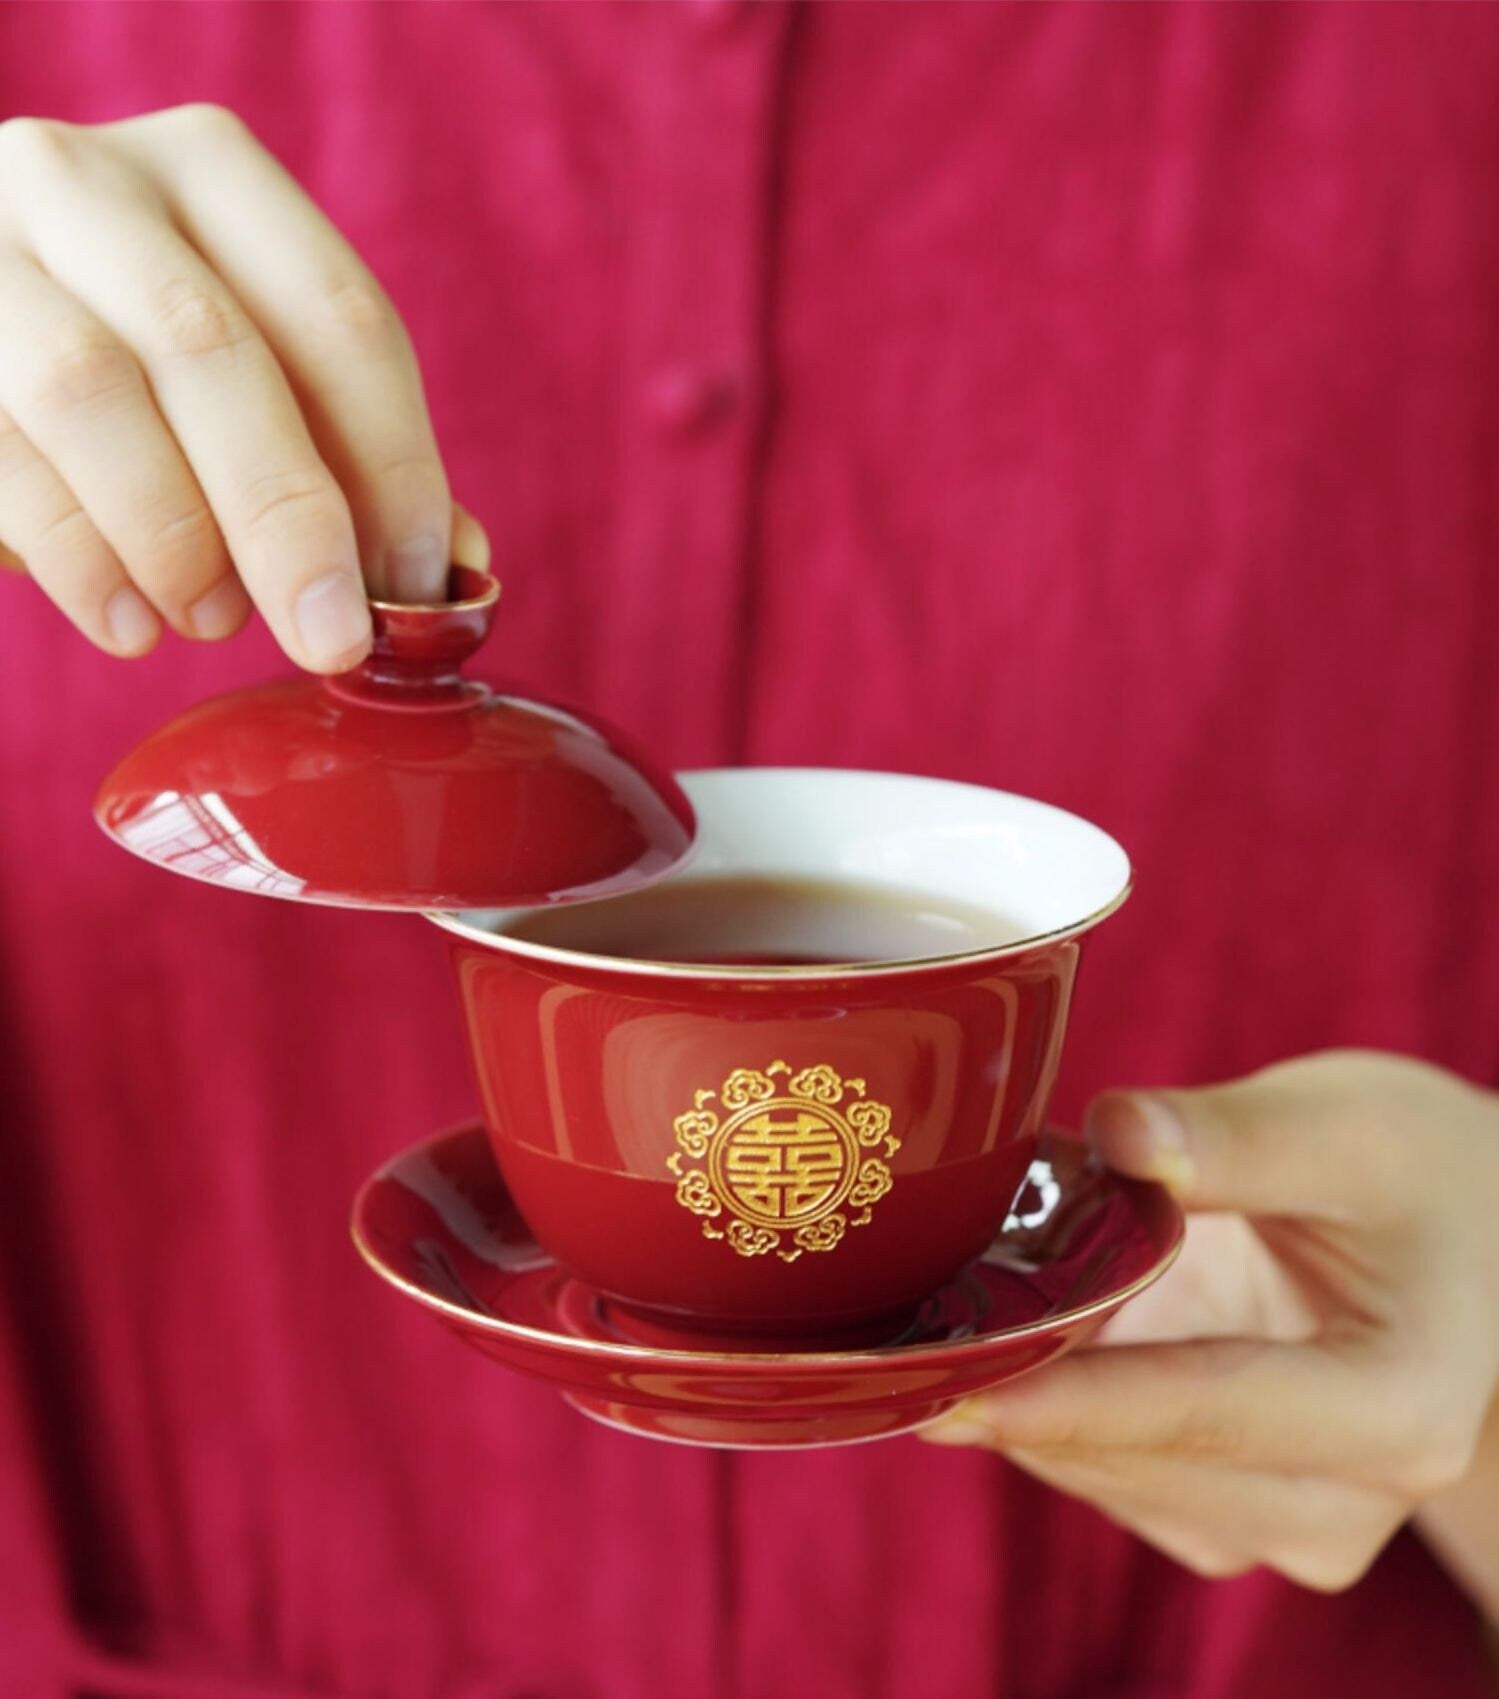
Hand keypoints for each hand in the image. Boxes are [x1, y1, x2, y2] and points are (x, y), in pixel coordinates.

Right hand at [0, 105, 485, 670]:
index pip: (339, 317)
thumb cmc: (144, 382)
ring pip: (86, 390)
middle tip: (330, 639)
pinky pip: (2, 459)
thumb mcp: (256, 387)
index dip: (394, 466)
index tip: (415, 587)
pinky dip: (81, 562)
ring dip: (173, 537)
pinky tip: (130, 623)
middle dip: (286, 517)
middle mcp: (84, 179)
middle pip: (212, 348)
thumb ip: (351, 467)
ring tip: (211, 621)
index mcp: (212, 176)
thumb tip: (457, 581)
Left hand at [920, 1050, 1498, 1597]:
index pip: (1203, 1413)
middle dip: (1016, 1388)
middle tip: (903, 1315)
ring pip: (1109, 1478)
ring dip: (1022, 1397)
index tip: (946, 1390)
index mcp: (1396, 1408)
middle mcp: (1348, 1497)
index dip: (1067, 1402)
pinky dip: (1049, 1407)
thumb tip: (1116, 1136)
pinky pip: (1110, 1474)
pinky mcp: (1236, 1513)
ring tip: (958, 1300)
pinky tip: (1013, 1332)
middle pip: (1140, 1457)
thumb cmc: (1422, 1175)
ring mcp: (1291, 1521)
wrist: (1471, 1245)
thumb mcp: (1348, 1126)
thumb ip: (1233, 1139)